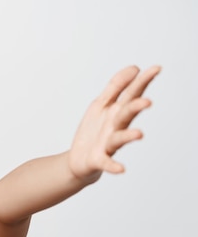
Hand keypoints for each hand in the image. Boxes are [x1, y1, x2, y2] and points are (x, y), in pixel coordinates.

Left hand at [68, 65, 160, 182]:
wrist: (79, 160)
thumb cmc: (94, 131)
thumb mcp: (101, 104)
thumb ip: (116, 86)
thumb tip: (134, 68)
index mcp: (116, 111)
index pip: (131, 94)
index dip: (142, 81)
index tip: (156, 68)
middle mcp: (116, 127)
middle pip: (126, 114)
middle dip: (136, 108)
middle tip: (147, 102)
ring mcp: (108, 144)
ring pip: (119, 138)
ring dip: (129, 136)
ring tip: (139, 134)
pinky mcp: (99, 159)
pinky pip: (107, 162)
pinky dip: (114, 165)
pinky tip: (121, 169)